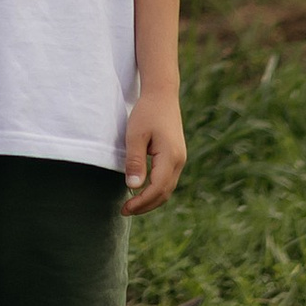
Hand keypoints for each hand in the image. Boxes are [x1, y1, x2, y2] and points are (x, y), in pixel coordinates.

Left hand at [123, 87, 187, 215]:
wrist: (162, 95)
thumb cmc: (146, 112)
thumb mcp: (135, 135)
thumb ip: (135, 161)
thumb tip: (133, 186)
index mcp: (170, 156)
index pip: (157, 189)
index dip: (141, 202)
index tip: (125, 207)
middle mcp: (179, 161)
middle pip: (164, 193)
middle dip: (145, 205)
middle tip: (125, 210)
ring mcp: (179, 159)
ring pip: (167, 189)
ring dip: (151, 200)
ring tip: (132, 205)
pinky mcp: (176, 157)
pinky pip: (167, 180)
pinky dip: (156, 190)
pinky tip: (142, 190)